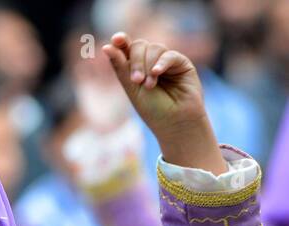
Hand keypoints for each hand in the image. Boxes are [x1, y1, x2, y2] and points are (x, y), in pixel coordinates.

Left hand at [101, 32, 224, 174]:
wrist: (175, 122)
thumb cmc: (152, 110)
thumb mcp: (131, 88)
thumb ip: (121, 67)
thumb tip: (106, 46)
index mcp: (135, 68)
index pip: (126, 49)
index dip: (121, 41)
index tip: (116, 39)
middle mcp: (150, 62)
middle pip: (139, 46)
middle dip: (135, 61)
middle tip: (136, 81)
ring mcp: (166, 62)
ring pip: (154, 48)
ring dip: (148, 66)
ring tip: (149, 86)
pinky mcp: (182, 63)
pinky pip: (170, 55)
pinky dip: (162, 63)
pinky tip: (157, 73)